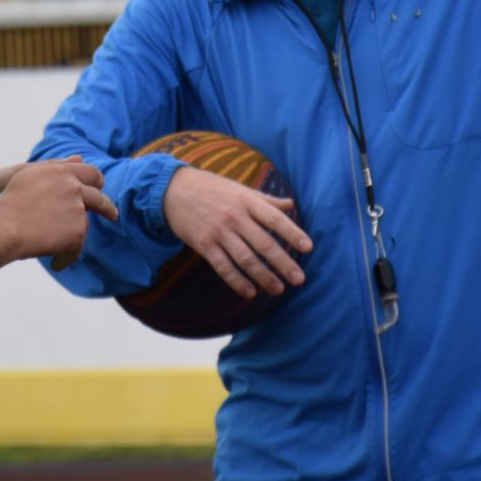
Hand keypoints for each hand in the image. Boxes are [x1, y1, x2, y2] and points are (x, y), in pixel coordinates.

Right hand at [0, 159, 117, 267]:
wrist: (3, 227)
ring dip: (72, 237)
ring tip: (55, 250)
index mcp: (62, 172)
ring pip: (83, 225)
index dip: (96, 182)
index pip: (90, 172)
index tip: (99, 189)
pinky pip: (76, 247)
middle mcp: (74, 188)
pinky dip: (66, 256)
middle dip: (107, 207)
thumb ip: (56, 166)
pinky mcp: (78, 232)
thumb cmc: (8, 202)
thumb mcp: (30, 174)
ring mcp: (77, 210)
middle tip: (112, 214)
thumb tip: (79, 157)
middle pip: (99, 198)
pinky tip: (56, 263)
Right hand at [162, 165, 311, 299]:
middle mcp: (234, 217)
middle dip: (283, 263)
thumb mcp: (239, 188)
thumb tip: (291, 205)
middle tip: (299, 279)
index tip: (308, 247)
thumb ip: (265, 200)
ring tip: (278, 289)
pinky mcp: (204, 245)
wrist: (172, 190)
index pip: (275, 219)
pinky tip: (250, 292)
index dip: (293, 233)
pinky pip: (223, 267)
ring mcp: (218, 232)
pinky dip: (237, 281)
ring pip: (246, 259)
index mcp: (247, 201)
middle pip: (264, 243)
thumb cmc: (211, 188)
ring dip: (264, 276)